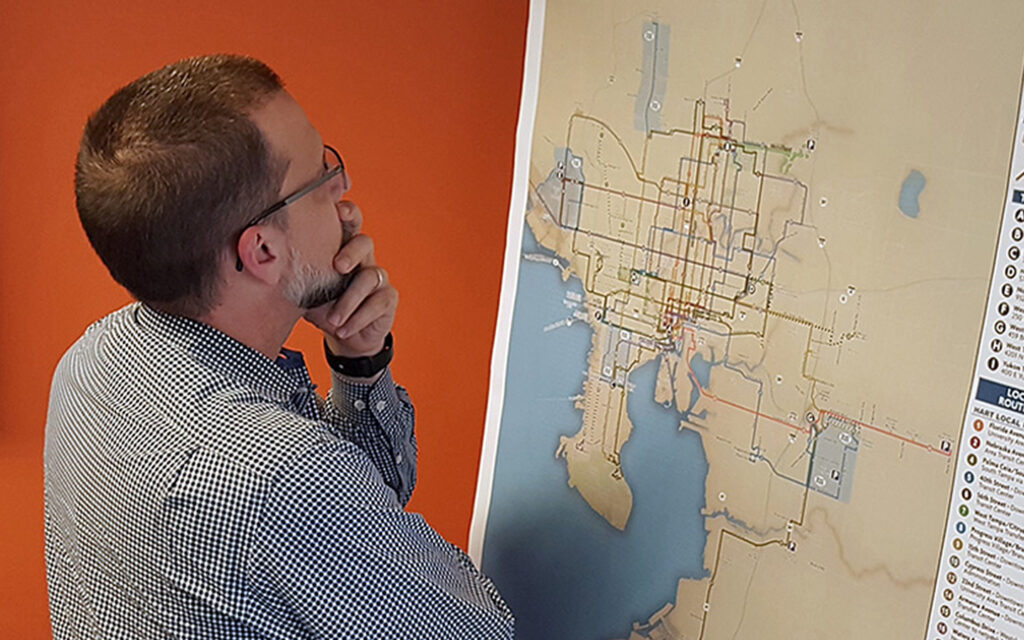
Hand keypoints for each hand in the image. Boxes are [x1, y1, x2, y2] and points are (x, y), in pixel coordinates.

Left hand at [303, 201, 397, 357]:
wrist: (343, 336)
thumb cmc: (321, 306)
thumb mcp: (304, 290)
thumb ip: (292, 274)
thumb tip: (264, 263)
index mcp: (342, 248)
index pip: (349, 222)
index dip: (347, 212)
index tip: (338, 210)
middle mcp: (362, 259)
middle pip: (365, 242)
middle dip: (352, 251)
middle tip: (338, 267)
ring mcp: (378, 277)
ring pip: (370, 276)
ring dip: (349, 300)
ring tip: (333, 320)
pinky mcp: (387, 298)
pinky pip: (378, 302)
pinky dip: (358, 318)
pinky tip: (343, 328)